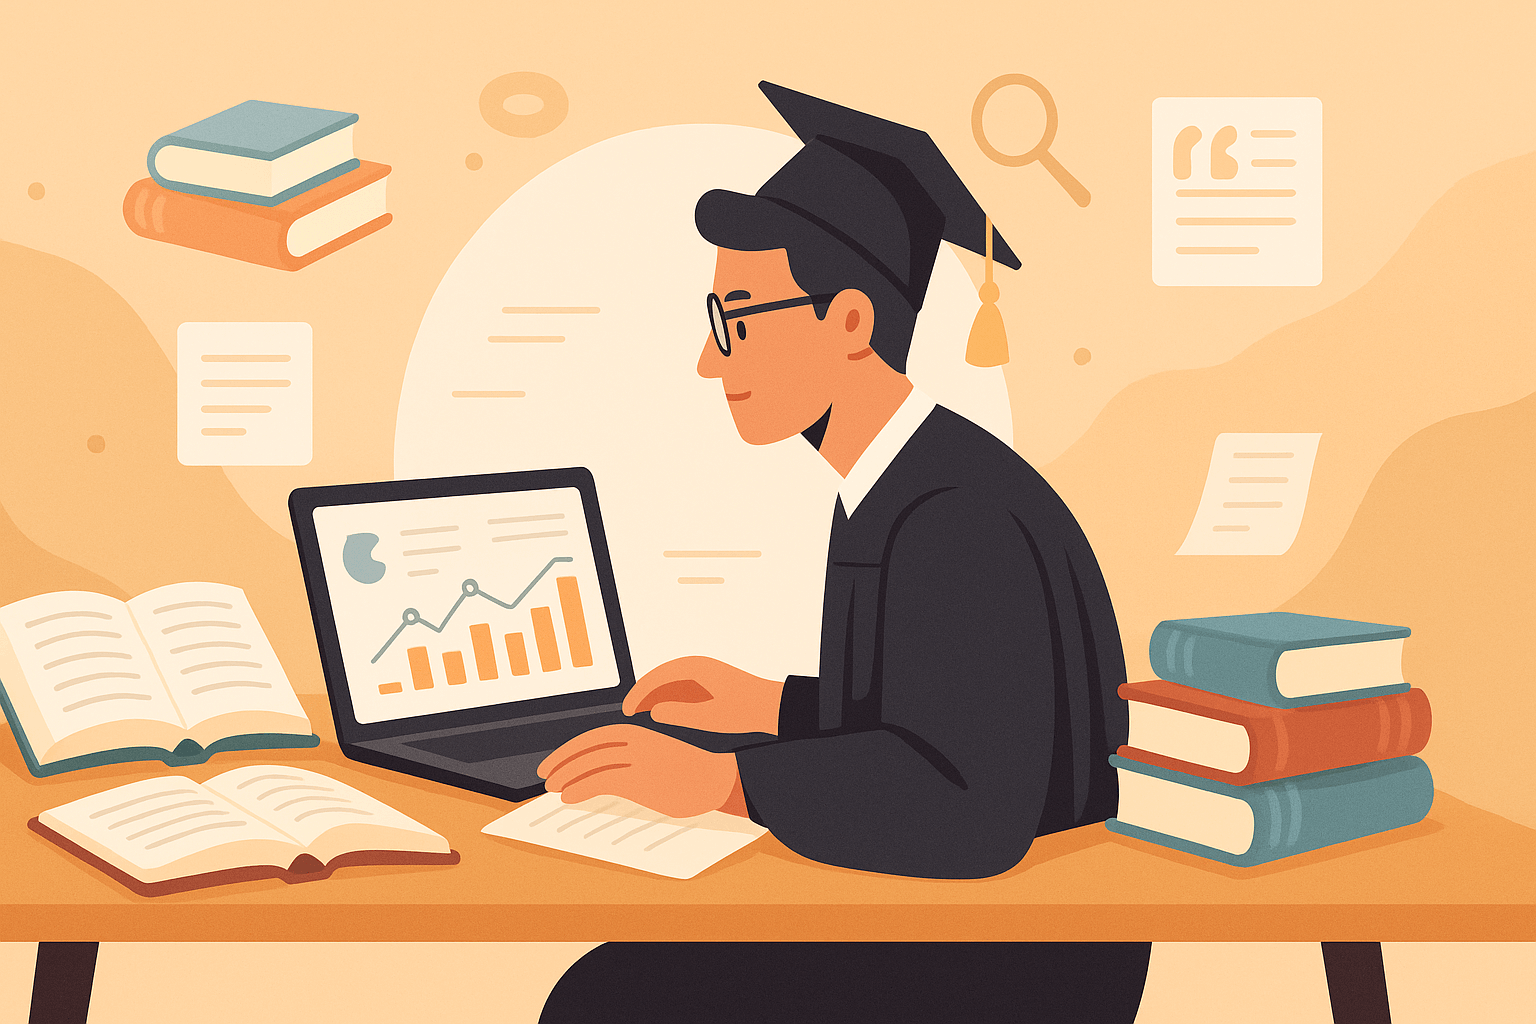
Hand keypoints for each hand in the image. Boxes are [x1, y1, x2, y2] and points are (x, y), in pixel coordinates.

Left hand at [536, 724, 747, 817]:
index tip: (552, 762)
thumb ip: (631, 758)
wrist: (716, 778)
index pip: (593, 738)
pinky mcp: (641, 779)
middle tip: (544, 774)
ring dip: (567, 776)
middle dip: (561, 761)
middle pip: (587, 748)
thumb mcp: (655, 754)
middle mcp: (634, 741)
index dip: (568, 750)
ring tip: (552, 788)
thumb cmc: (687, 770)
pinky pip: (602, 781)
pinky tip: (568, 796)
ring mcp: (637, 760)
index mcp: (637, 732)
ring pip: (591, 764)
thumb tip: (603, 774)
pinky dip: (581, 788)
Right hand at [624, 656, 783, 734]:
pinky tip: (663, 711)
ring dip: (654, 695)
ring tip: (640, 712)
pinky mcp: (709, 682)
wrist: (772, 707)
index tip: (627, 710)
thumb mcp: (709, 717)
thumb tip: (654, 712)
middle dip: (643, 693)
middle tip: (628, 711)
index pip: (657, 678)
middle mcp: (697, 666)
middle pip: (660, 676)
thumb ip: (680, 714)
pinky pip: (680, 686)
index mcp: (696, 669)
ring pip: (669, 681)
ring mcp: (703, 672)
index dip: (639, 694)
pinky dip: (667, 697)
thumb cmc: (744, 711)